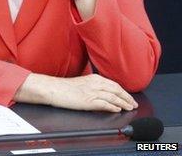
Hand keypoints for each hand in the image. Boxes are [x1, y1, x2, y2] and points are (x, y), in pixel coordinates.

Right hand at [15, 73, 137, 112]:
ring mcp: (92, 92)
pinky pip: (105, 104)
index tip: (129, 97)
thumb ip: (93, 85)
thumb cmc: (63, 87)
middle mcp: (95, 84)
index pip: (114, 84)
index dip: (124, 92)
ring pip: (113, 97)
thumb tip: (102, 92)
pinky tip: (117, 109)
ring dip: (123, 103)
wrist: (52, 89)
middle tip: (133, 104)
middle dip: (127, 98)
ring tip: (129, 108)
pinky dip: (113, 107)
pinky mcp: (88, 101)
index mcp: (94, 78)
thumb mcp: (81, 82)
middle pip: (117, 90)